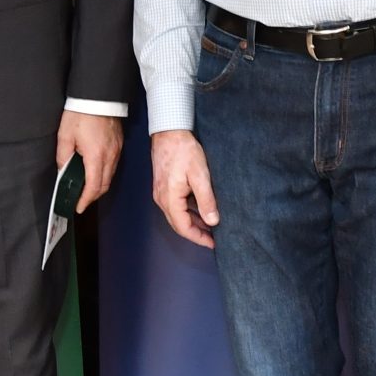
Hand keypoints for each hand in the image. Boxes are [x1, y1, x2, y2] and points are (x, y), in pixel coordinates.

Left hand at [56, 110, 124, 212]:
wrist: (97, 97)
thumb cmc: (81, 114)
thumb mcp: (65, 136)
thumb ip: (63, 157)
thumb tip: (64, 171)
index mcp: (95, 156)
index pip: (93, 186)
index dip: (86, 200)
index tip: (78, 207)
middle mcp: (109, 156)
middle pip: (104, 185)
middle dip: (93, 196)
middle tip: (81, 200)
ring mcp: (116, 151)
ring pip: (110, 176)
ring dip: (99, 186)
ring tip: (86, 188)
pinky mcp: (118, 145)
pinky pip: (113, 166)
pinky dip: (104, 174)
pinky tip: (95, 173)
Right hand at [150, 129, 218, 247]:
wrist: (169, 132)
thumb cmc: (184, 151)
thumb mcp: (200, 176)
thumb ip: (206, 200)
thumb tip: (213, 221)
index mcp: (169, 199)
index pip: (183, 227)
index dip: (198, 238)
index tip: (213, 243)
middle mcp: (162, 199)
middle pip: (178, 224)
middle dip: (196, 233)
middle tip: (214, 238)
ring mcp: (161, 193)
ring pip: (177, 216)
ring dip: (193, 222)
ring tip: (211, 226)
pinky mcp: (164, 187)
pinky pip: (176, 206)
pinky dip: (189, 212)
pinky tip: (201, 211)